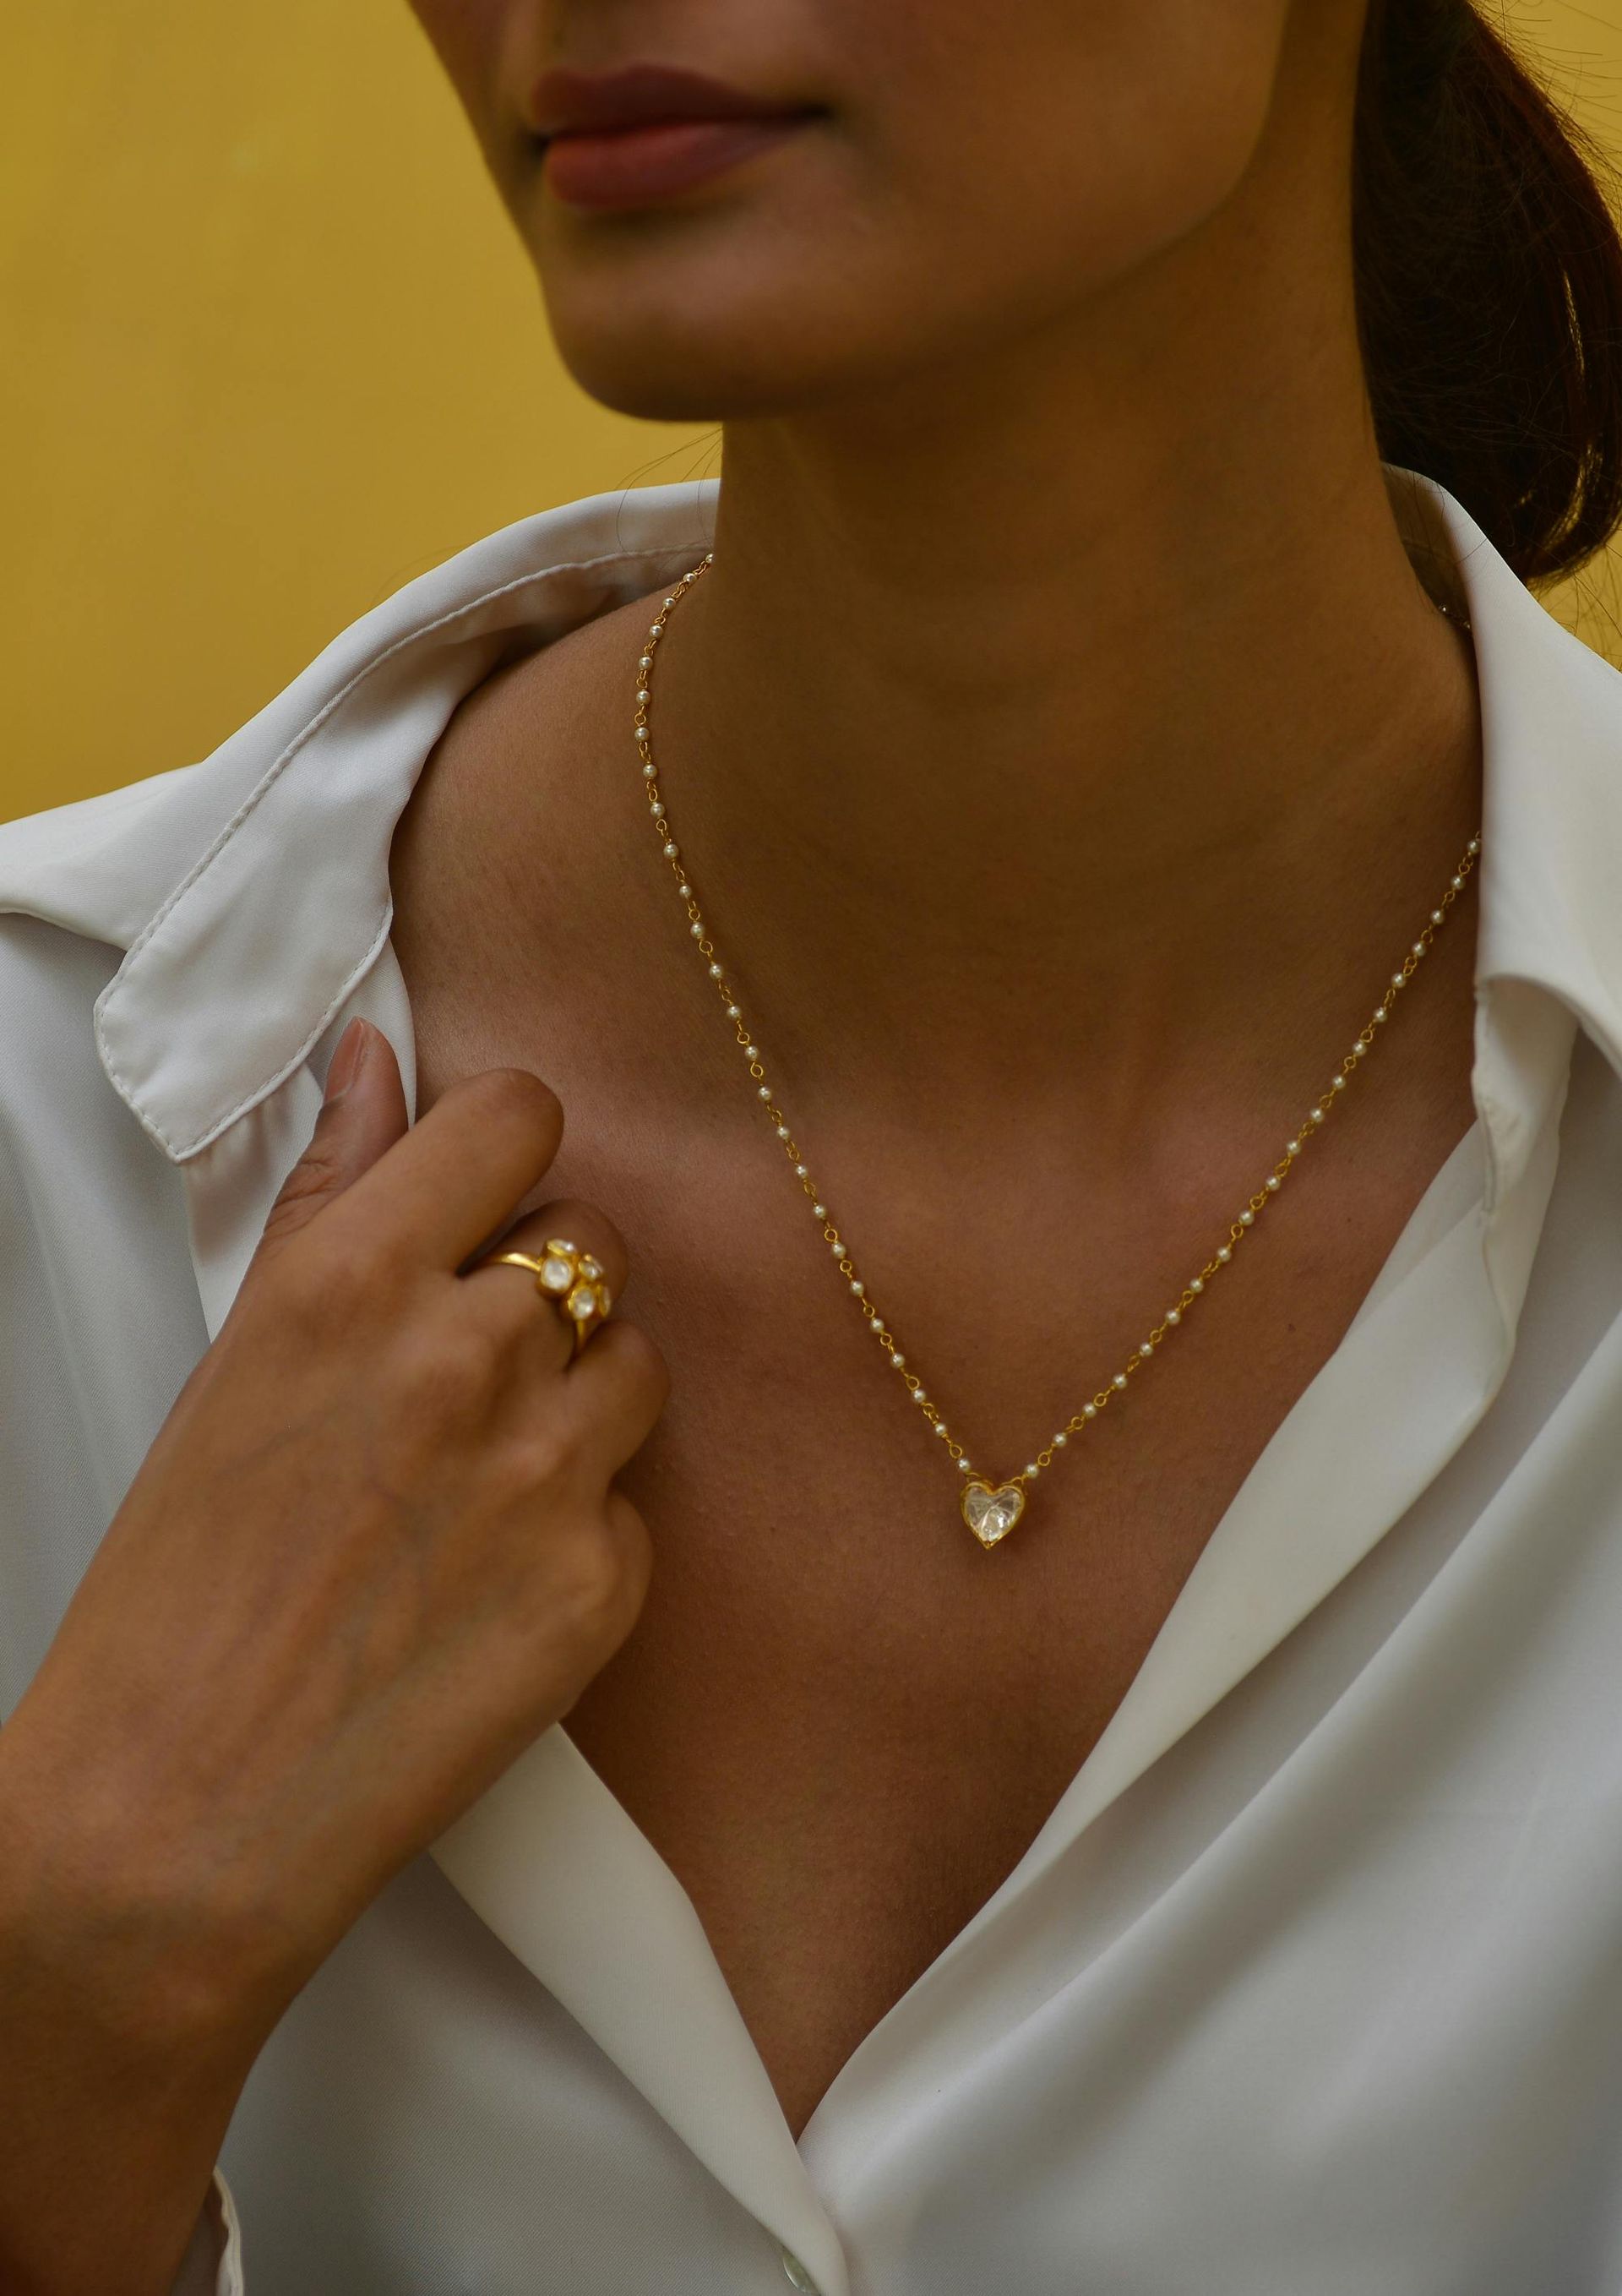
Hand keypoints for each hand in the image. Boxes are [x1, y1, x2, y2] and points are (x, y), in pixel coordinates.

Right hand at [0, 1018, 666, 2293]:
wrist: (176, 1811)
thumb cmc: (176, 1581)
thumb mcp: (237, 1357)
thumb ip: (330, 1194)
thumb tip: (379, 1056)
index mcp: (356, 1276)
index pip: (520, 1117)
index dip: (507, 1157)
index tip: (486, 1199)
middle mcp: (472, 1352)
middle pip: (594, 1240)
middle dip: (543, 1290)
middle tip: (464, 1376)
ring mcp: (552, 1469)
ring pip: (639, 1361)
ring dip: (581, 1401)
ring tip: (483, 1482)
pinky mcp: (607, 1583)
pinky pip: (639, 1504)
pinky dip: (586, 1531)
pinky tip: (494, 1584)